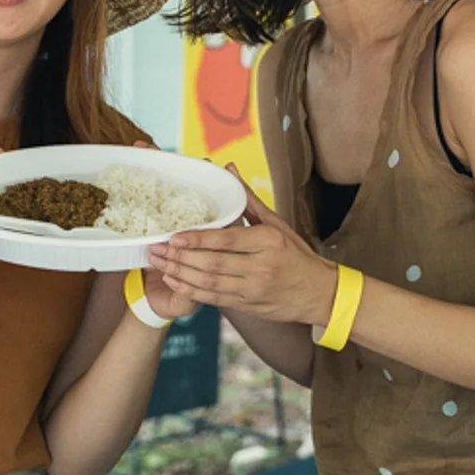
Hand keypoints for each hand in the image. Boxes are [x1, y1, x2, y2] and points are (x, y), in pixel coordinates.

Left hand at [147, 164, 336, 325]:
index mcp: (268, 242)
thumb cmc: (296, 254)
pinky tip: (175, 281)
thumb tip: (229, 169)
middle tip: (156, 249)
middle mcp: (261, 267)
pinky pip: (214, 298)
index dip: (198, 240)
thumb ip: (248, 199)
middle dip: (181, 258)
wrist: (319, 293)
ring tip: (159, 264)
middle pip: (213, 263)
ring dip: (181, 274)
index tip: (175, 236)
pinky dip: (192, 290)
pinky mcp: (248, 305)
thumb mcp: (277, 224)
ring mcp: (253, 289)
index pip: (227, 240)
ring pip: (210, 283)